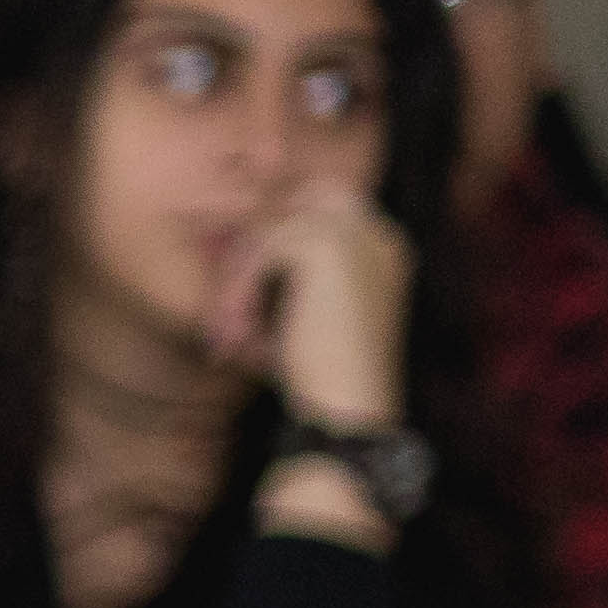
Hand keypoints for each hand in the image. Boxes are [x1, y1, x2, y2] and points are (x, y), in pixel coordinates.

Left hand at [210, 179, 412, 431]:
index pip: (323, 204)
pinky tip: (239, 330)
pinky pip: (262, 250)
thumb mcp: (305, 316)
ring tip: (230, 331)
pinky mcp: (329, 245)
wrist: (347, 406)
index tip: (240, 280)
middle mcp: (379, 234)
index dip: (276, 233)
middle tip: (231, 299)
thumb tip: (224, 242)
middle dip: (257, 244)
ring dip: (240, 280)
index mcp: (383, 250)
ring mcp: (358, 235)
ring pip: (272, 231)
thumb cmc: (321, 376)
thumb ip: (284, 276)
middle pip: (297, 201)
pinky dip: (240, 290)